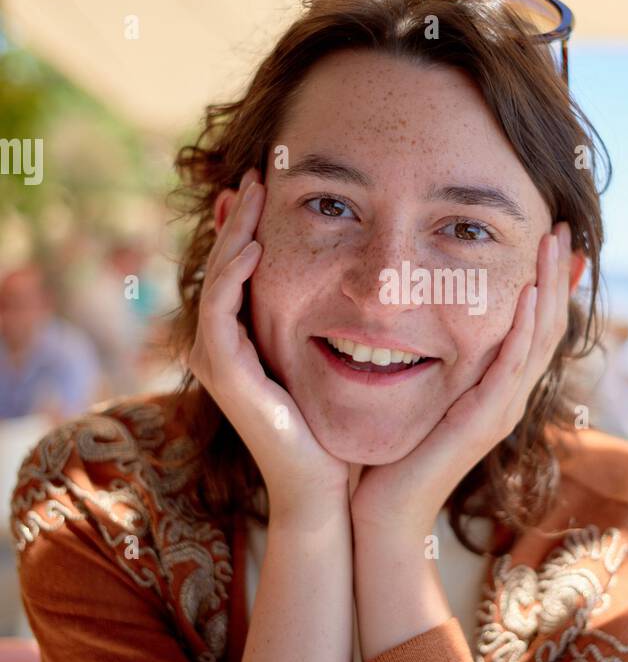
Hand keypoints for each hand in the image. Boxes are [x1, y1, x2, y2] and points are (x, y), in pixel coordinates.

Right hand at [187, 167, 348, 517]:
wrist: (331, 488)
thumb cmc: (341, 429)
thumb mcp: (343, 360)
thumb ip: (344, 321)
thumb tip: (376, 279)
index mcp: (249, 340)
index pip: (242, 269)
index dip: (251, 226)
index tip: (272, 185)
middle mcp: (226, 346)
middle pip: (225, 265)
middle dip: (239, 217)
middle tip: (257, 173)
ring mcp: (221, 360)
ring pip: (217, 279)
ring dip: (234, 233)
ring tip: (252, 193)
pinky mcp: (227, 375)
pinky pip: (219, 314)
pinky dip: (233, 277)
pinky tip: (254, 247)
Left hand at [350, 222, 573, 540]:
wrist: (383, 511)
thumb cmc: (393, 455)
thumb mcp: (418, 393)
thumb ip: (429, 359)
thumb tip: (414, 318)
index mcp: (497, 388)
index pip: (534, 325)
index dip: (545, 281)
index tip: (547, 236)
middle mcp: (508, 397)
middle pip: (548, 324)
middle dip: (556, 272)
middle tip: (562, 226)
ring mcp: (501, 409)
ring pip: (539, 339)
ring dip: (548, 287)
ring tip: (552, 242)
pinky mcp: (483, 420)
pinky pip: (511, 366)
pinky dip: (522, 328)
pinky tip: (527, 293)